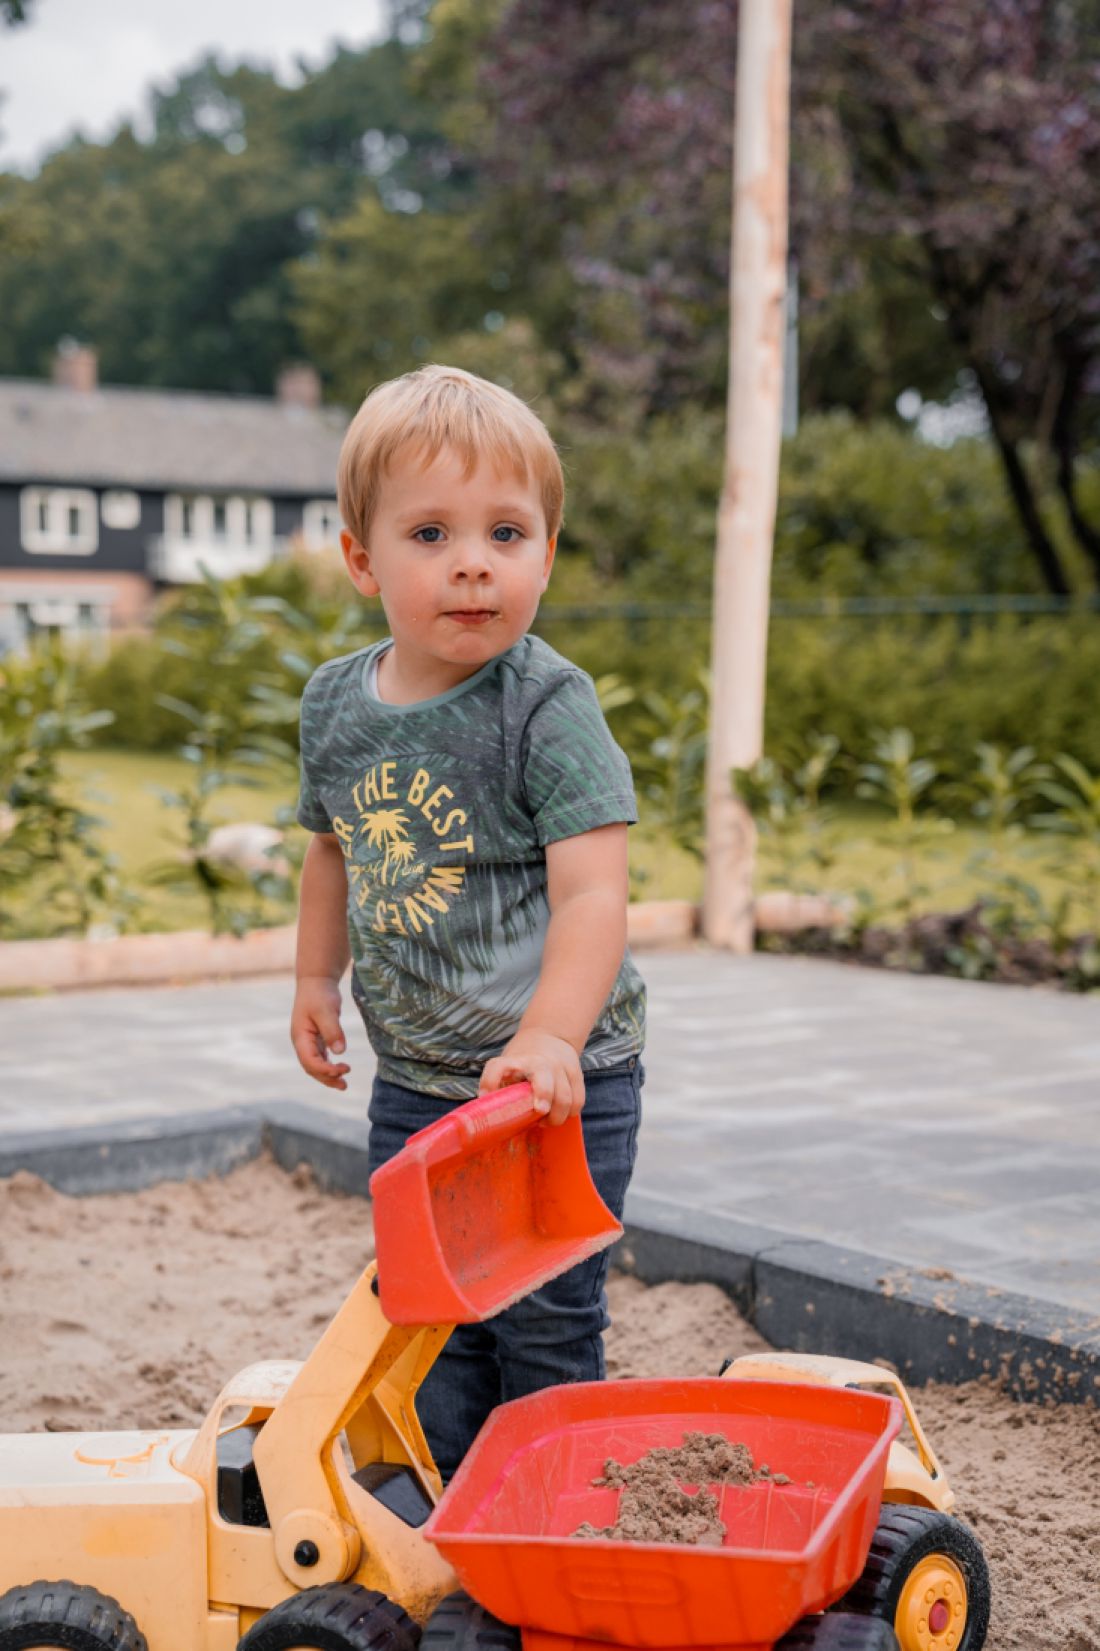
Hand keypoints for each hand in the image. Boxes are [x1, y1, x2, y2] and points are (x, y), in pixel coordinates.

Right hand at [291, 976, 349, 1090]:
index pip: (309, 1061)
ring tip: (343, 1084)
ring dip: (328, 1075)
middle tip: (344, 1084)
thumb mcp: (326, 1010)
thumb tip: (339, 1052)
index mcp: (300, 1037)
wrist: (317, 981)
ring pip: (316, 1065)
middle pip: (311, 1068)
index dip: (324, 1070)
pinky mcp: (317, 1038)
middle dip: (326, 1078)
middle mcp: (302, 1042)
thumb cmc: (319, 994)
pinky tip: (340, 1070)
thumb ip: (332, 1030)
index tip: (342, 1070)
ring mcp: (308, 1041)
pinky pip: (321, 1058)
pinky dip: (329, 1066)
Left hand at [479, 1028, 583, 1126]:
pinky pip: (578, 1100)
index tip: (488, 1096)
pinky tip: (558, 1114)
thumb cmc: (522, 1061)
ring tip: (544, 1121)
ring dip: (556, 1117)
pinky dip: (570, 1113)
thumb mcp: (505, 1067)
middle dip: (543, 1098)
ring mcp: (560, 1066)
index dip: (491, 1081)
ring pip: (566, 1097)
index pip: (497, 1068)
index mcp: (513, 1062)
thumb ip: (496, 1086)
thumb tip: (487, 1111)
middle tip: (538, 1113)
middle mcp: (538, 1062)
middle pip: (543, 1079)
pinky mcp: (576, 1073)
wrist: (549, 1036)